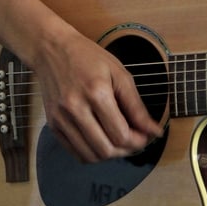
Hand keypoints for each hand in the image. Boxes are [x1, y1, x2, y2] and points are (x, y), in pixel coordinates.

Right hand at [34, 26, 164, 162]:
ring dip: (110, 154)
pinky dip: (92, 153)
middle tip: (135, 140)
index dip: (138, 141)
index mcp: (96, 93)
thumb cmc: (87, 57)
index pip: (121, 134)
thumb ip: (136, 105)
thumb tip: (153, 130)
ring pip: (90, 156)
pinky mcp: (53, 125)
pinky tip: (102, 140)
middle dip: (126, 150)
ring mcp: (61, 119)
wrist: (52, 49)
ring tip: (120, 142)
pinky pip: (75, 152)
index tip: (146, 136)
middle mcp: (75, 108)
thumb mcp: (119, 73)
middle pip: (106, 150)